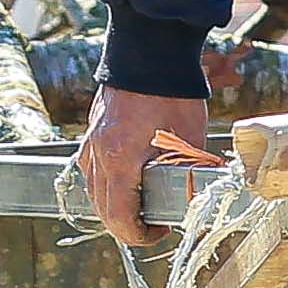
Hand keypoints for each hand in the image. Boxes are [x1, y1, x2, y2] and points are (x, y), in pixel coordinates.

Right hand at [76, 84, 222, 245]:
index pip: (119, 218)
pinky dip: (108, 185)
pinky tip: (129, 181)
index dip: (140, 235)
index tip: (159, 231)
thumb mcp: (190, 143)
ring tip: (144, 203)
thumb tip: (198, 205)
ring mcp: (90, 143)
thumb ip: (190, 177)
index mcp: (120, 161)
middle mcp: (97, 155)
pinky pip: (92, 172)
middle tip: (155, 222)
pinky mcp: (91, 133)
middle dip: (128, 224)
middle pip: (103, 210)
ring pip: (94, 192)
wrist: (151, 52)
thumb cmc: (173, 95)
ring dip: (116, 206)